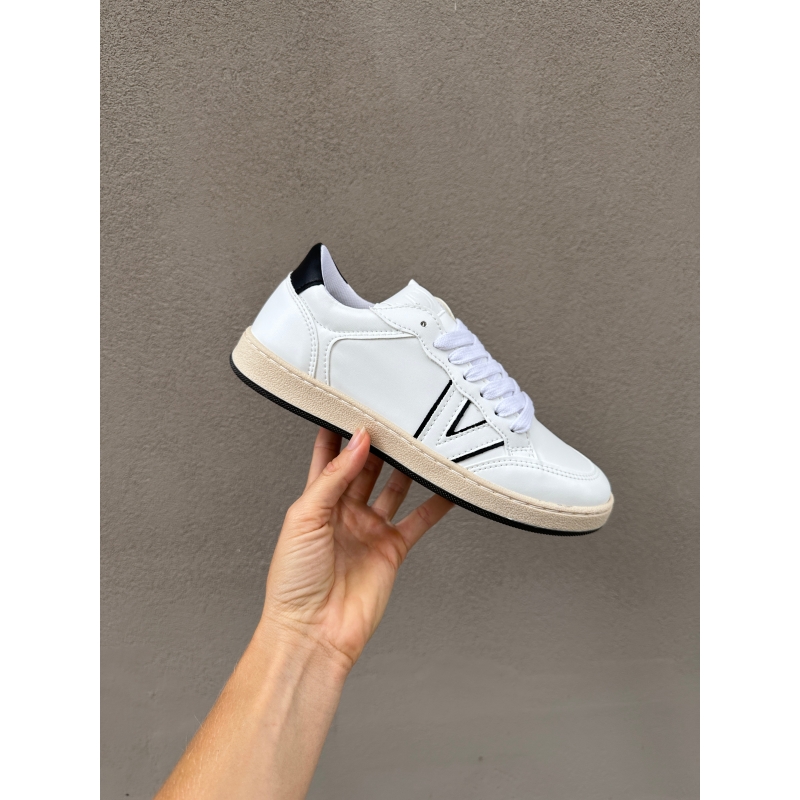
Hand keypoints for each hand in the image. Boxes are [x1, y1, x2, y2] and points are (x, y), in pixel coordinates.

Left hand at [260, 426, 452, 669]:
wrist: (313, 631)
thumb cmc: (293, 580)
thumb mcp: (305, 517)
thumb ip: (334, 477)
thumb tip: (359, 440)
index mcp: (317, 501)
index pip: (331, 455)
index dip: (341, 430)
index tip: (356, 402)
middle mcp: (345, 511)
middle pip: (367, 467)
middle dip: (381, 442)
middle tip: (398, 415)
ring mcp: (370, 529)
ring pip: (395, 487)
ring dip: (409, 466)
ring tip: (424, 440)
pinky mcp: (392, 548)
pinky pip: (419, 520)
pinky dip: (436, 504)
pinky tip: (449, 486)